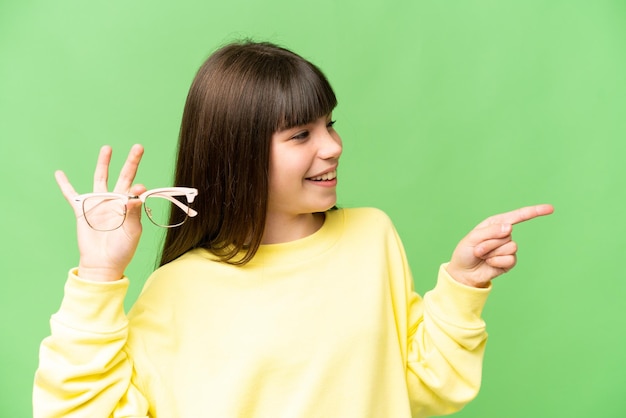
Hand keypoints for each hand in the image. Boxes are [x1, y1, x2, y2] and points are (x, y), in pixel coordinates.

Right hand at [56, 144, 145, 281]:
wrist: (104, 264)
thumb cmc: (122, 249)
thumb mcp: (132, 231)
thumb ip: (133, 211)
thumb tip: (138, 191)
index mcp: (129, 206)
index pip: (136, 190)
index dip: (138, 187)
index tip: (139, 188)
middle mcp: (115, 201)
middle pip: (123, 176)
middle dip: (130, 162)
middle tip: (138, 147)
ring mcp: (98, 204)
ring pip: (100, 179)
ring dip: (103, 163)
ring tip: (107, 148)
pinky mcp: (82, 210)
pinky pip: (71, 195)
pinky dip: (65, 185)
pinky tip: (59, 173)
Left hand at [446, 204, 553, 287]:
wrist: (464, 273)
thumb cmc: (465, 252)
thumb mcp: (473, 238)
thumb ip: (491, 231)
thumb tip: (510, 227)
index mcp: (495, 224)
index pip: (518, 216)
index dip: (534, 211)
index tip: (550, 209)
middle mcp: (503, 234)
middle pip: (507, 234)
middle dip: (489, 242)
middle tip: (478, 249)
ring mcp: (508, 248)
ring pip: (510, 247)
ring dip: (492, 252)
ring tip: (482, 256)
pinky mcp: (509, 261)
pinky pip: (510, 259)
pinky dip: (496, 262)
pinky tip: (489, 263)